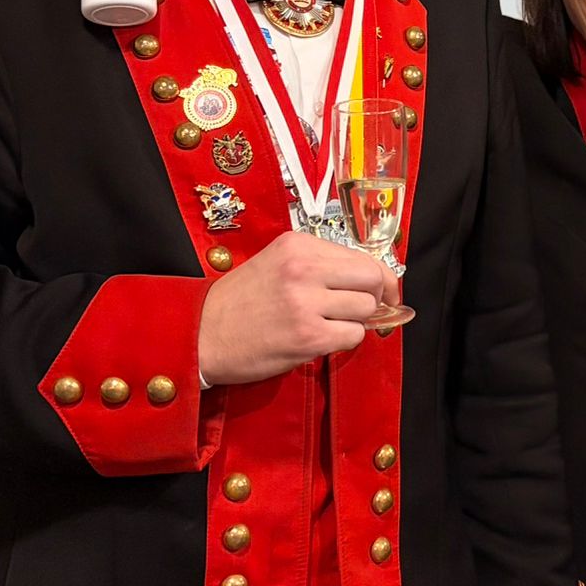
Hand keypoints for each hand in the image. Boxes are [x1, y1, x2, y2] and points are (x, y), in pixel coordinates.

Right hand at [196, 232, 386, 385]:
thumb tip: (371, 280)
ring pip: (366, 309)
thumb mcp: (278, 263)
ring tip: (330, 325)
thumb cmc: (241, 301)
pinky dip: (345, 340)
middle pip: (372, 279)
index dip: (380, 277)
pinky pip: (352, 336)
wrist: (200, 335)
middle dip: (374, 298)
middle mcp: (304, 268)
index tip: (384, 292)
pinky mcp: (307, 337)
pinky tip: (322, 339)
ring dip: (356, 321)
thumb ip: (321, 265)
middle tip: (360, 311)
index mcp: (299, 245)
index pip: (363, 256)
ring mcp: (306, 303)